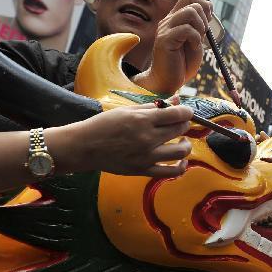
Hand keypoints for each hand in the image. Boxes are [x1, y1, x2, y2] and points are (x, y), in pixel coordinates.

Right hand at [48, 101, 193, 176]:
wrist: (85, 147)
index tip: (187, 112)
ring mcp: (146, 156)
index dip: (187, 112)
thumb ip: (153, 106)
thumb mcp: (127, 110)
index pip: (176, 114)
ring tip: (181, 141)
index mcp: (142, 120)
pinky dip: (181, 166)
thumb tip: (176, 100)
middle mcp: (147, 138)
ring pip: (180, 151)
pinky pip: (170, 172)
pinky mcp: (143, 170)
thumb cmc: (104, 125)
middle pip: (180, 130)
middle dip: (185, 124)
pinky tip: (180, 160)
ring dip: (186, 144)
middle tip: (180, 123)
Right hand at [133, 0, 213, 93]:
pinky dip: (196, 38)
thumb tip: (208, 9)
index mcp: (175, 19)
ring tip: (197, 41)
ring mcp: (165, 29)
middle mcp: (168, 20)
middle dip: (204, 16)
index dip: (204, 6)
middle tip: (203, 34)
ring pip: (190, 12)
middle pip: (191, 0)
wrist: (167, 81)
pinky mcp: (165, 40)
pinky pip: (187, 29)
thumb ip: (199, 27)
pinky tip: (193, 47)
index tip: (206, 23)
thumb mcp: (195, 41)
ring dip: (201, 26)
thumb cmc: (182, 64)